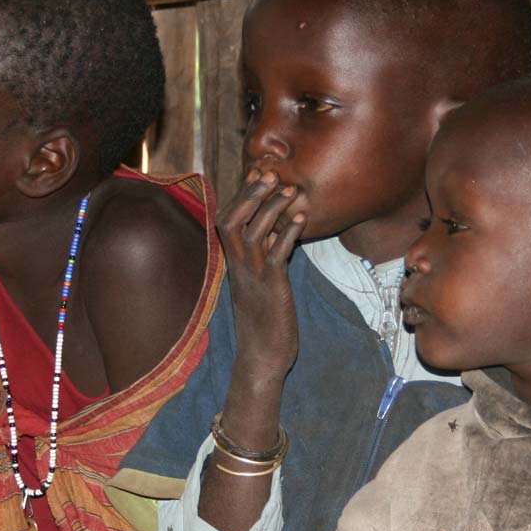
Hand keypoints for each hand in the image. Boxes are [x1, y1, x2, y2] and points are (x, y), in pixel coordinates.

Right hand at [217, 169, 305, 385]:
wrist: (263, 357)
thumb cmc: (265, 320)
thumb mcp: (261, 283)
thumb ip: (264, 256)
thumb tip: (277, 231)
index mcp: (233, 263)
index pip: (227, 220)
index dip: (241, 195)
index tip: (257, 173)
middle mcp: (238, 267)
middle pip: (233, 220)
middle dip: (250, 194)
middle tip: (270, 173)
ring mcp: (253, 277)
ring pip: (253, 233)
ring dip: (271, 208)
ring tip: (290, 189)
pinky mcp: (271, 289)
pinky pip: (276, 255)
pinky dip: (288, 234)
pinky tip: (302, 218)